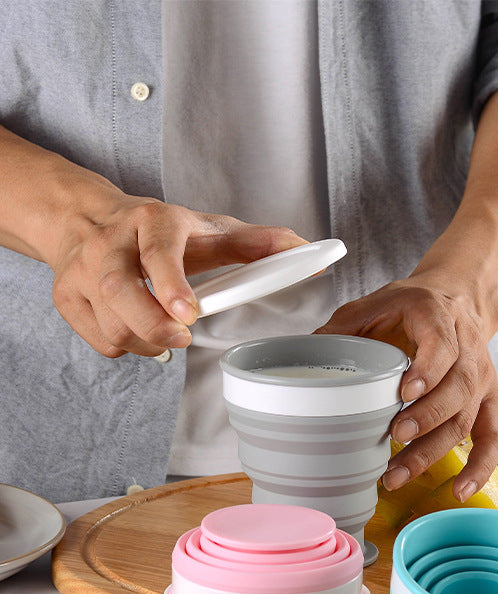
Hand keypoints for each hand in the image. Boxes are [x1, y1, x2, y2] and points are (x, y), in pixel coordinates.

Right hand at [51, 195, 304, 356]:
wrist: (87, 220)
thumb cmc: (162, 231)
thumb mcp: (210, 230)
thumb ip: (258, 244)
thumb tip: (308, 253)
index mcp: (152, 220)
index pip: (158, 251)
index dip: (172, 283)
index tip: (189, 313)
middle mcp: (110, 242)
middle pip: (123, 294)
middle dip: (155, 327)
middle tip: (182, 337)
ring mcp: (82, 270)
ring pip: (111, 324)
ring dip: (146, 342)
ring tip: (167, 332)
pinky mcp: (66, 296)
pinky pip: (99, 340)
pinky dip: (126, 347)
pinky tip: (139, 331)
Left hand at [315, 274, 497, 500]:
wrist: (456, 299)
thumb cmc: (411, 307)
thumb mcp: (373, 304)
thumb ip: (342, 328)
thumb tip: (304, 358)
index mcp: (439, 317)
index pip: (443, 345)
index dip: (428, 370)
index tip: (404, 392)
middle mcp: (468, 349)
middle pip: (457, 388)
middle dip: (427, 416)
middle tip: (395, 435)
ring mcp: (481, 378)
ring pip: (466, 418)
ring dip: (434, 450)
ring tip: (397, 474)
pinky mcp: (488, 400)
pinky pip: (492, 437)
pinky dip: (481, 467)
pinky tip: (459, 491)